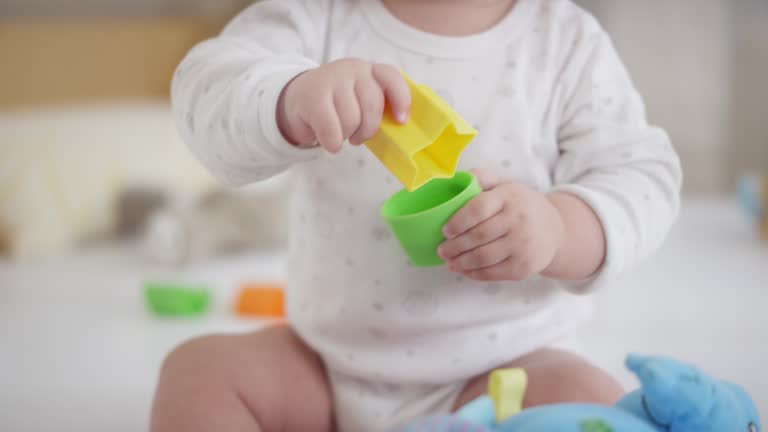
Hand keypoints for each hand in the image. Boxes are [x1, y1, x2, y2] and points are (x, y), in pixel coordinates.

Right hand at [277, 59, 410, 152]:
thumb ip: (378, 106)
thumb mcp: (360, 98)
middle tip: (358, 137)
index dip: (401, 100)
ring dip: (347, 135)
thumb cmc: (337, 104)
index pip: (392, 78)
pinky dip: (332, 142)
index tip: (401, 121)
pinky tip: (330, 141)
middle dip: (368, 129)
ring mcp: (332, 79)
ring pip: (352, 119)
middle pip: (372, 105)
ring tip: (339, 132)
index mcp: (371, 71)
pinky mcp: (313, 96)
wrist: (297, 98)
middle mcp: (353, 69)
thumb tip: (397, 126)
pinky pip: (331, 129)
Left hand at [438, 170, 565, 280]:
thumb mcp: (506, 186)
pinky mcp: (523, 267)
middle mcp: (518, 221)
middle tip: (441, 250)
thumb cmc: (522, 206)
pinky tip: (464, 270)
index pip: (478, 209)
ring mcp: (522, 246)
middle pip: (477, 236)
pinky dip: (474, 273)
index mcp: (509, 197)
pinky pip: (493, 273)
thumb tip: (457, 177)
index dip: (458, 222)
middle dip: (454, 246)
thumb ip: (483, 179)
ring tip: (449, 261)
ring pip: (483, 257)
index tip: (445, 230)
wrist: (555, 231)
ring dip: (460, 262)